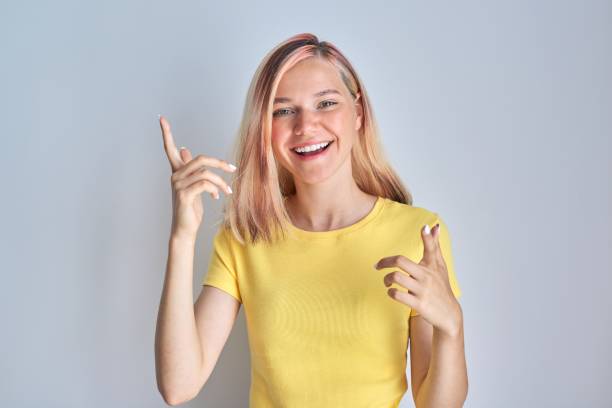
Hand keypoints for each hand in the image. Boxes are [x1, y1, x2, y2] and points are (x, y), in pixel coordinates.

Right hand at [159, 114, 236, 240]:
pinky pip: (204, 184)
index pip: (169, 149)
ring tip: (227, 191)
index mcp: (177, 172)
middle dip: (219, 163)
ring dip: (221, 182)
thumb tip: (184, 149)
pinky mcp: (184, 195)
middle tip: (232, 169)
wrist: (185, 229)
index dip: (166, 134)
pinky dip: (214, 189)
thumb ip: (190, 168)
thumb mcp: (193, 186)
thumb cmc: (190, 209)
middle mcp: (175, 176)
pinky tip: (216, 197)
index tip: (161, 118)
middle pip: (200, 159)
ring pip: (205, 173)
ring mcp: (178, 185)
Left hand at [374, 223, 461, 336]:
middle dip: (385, 262)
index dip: (427, 237)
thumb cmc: (441, 286)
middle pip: (401, 261)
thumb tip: (434, 226)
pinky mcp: (419, 304)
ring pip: (397, 278)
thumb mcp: (439, 266)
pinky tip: (392, 292)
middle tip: (377, 265)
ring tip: (387, 282)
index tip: (423, 228)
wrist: (449, 314)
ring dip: (387, 279)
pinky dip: (391, 292)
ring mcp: (422, 290)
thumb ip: (434, 245)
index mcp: (431, 265)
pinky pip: (398, 295)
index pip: (431, 248)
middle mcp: (427, 276)